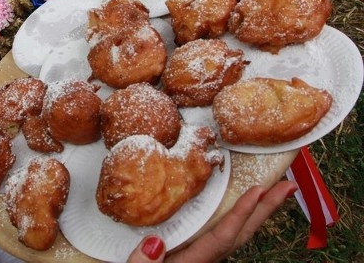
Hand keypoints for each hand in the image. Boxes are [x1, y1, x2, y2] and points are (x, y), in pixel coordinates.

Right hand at [127, 180, 296, 262]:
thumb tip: (154, 243)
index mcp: (192, 262)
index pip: (223, 237)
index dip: (241, 213)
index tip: (258, 191)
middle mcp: (204, 259)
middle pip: (241, 234)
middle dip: (265, 209)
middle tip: (287, 186)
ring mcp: (202, 255)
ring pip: (236, 233)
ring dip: (257, 211)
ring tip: (274, 190)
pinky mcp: (195, 251)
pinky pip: (223, 230)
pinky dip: (239, 215)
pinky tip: (241, 204)